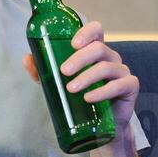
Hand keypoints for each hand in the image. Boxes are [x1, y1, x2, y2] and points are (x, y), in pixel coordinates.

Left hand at [22, 20, 139, 128]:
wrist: (100, 125)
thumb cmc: (80, 98)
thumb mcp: (58, 83)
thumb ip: (43, 70)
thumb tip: (27, 59)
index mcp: (94, 51)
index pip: (96, 30)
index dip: (86, 32)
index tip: (73, 43)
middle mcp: (110, 57)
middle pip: (98, 48)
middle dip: (80, 58)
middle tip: (64, 71)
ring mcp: (121, 71)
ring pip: (106, 67)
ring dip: (87, 77)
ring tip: (71, 89)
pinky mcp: (130, 86)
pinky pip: (119, 85)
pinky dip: (103, 92)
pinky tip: (89, 98)